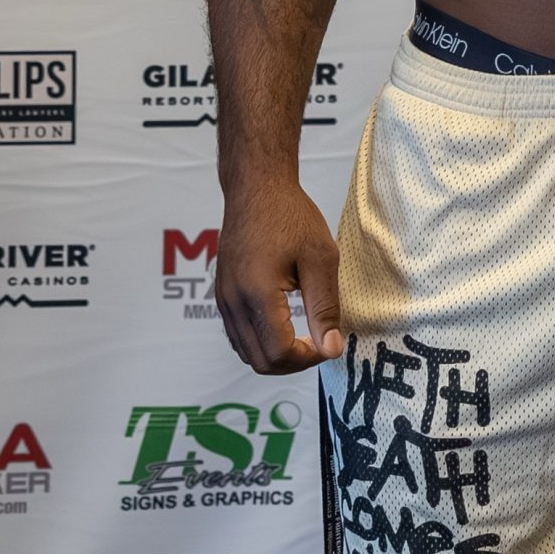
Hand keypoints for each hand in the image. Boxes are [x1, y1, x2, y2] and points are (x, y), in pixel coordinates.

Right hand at [216, 175, 341, 373]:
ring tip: (307, 337)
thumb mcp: (321, 258)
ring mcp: (223, 301)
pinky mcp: (222, 296)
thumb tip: (332, 348)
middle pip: (259, 361)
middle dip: (293, 363)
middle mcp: (233, 303)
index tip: (330, 344)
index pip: (279, 352)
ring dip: (276, 356)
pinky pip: (238, 336)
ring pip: (246, 353)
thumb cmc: (291, 217)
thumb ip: (324, 307)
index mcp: (257, 293)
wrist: (256, 190)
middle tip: (321, 345)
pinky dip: (261, 343)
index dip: (309, 358)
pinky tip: (286, 326)